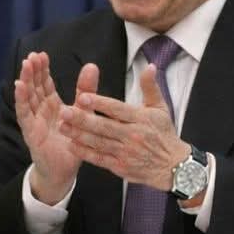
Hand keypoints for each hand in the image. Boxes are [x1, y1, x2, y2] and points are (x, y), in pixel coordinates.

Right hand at [15, 52, 89, 204]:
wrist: (65, 170)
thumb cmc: (73, 142)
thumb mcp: (83, 112)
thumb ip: (85, 90)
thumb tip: (91, 65)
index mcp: (53, 106)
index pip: (45, 84)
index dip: (43, 70)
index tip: (42, 54)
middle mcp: (41, 111)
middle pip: (34, 87)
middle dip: (33, 71)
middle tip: (32, 55)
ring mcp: (34, 121)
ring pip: (28, 97)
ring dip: (25, 80)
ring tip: (25, 65)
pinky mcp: (31, 132)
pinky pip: (24, 114)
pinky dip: (21, 99)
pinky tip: (19, 86)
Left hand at [62, 65, 187, 190]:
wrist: (172, 166)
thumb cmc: (163, 134)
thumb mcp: (161, 108)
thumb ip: (150, 87)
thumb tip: (149, 66)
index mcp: (141, 119)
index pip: (117, 109)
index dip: (100, 103)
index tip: (83, 97)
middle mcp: (132, 135)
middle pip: (104, 126)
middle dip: (82, 119)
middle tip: (64, 111)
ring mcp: (125, 152)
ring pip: (98, 142)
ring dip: (78, 135)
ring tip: (61, 126)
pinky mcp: (119, 166)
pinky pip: (99, 159)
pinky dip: (85, 153)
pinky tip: (71, 145)